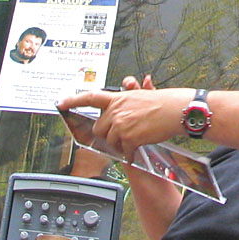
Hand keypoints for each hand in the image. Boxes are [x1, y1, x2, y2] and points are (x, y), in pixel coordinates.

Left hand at [57, 81, 192, 161]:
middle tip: (120, 135)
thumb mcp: (143, 94)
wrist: (176, 111)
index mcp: (118, 98)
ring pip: (111, 141)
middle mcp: (116, 110)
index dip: (74, 100)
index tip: (61, 102)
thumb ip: (130, 95)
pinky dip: (130, 153)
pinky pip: (124, 150)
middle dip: (108, 134)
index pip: (90, 97)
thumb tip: (127, 86)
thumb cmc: (165, 103)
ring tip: (133, 140)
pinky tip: (137, 150)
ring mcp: (121, 124)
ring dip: (120, 144)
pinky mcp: (129, 137)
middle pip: (99, 128)